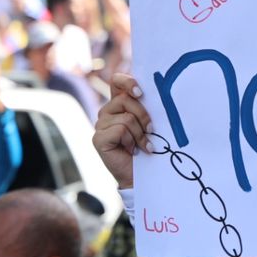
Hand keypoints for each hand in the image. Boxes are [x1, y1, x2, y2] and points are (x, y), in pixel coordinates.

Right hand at [92, 73, 151, 189]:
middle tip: (151, 130)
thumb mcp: (149, 122)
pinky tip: (132, 150)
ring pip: (126, 117)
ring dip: (140, 133)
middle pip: (126, 100)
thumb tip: (158, 92)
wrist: (140, 175)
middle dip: (144, 116)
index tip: (141, 92)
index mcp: (118, 103)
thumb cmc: (147, 146)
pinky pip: (120, 130)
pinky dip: (131, 141)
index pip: (117, 81)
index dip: (127, 82)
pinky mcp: (98, 138)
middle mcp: (107, 111)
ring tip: (143, 145)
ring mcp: (100, 125)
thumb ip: (147, 106)